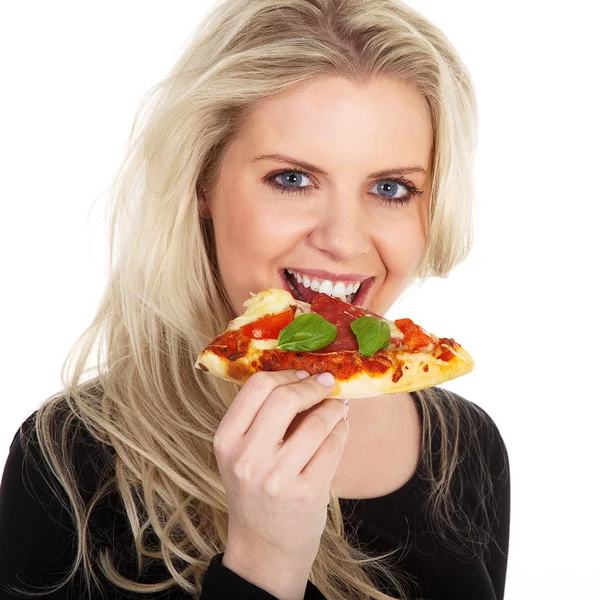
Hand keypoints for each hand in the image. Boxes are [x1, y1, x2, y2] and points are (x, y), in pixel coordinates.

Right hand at [214, 369, 348, 584]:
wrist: (264, 547)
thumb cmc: (256, 490)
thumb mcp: (243, 453)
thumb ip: (263, 417)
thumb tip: (306, 375)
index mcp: (226, 441)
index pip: (257, 386)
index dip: (286, 374)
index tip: (303, 374)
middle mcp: (247, 459)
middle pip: (285, 397)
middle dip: (313, 385)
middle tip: (326, 383)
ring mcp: (277, 478)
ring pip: (316, 421)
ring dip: (334, 407)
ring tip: (339, 406)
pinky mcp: (306, 493)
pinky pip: (333, 445)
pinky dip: (342, 429)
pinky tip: (340, 427)